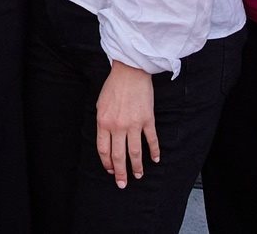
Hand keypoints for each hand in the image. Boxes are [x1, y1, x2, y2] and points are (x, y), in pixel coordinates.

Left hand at [96, 61, 158, 189]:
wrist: (130, 72)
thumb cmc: (113, 87)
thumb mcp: (100, 105)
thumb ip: (102, 123)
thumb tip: (106, 140)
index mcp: (103, 122)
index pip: (104, 150)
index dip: (107, 163)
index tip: (110, 171)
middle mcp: (117, 126)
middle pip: (118, 155)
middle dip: (120, 172)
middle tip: (122, 184)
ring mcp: (133, 124)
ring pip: (135, 152)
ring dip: (137, 167)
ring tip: (138, 176)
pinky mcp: (147, 120)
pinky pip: (151, 140)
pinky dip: (154, 151)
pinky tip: (155, 160)